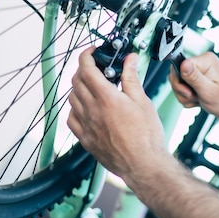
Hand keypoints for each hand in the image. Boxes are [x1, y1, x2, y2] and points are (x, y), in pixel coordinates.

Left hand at [68, 47, 167, 181]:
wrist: (144, 165)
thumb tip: (130, 60)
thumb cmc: (147, 136)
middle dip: (83, 69)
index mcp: (107, 98)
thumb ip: (132, 78)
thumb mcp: (143, 102)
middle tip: (95, 68)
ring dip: (78, 88)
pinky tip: (86, 108)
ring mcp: (86, 126)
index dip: (86, 55)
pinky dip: (75, 108)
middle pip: (76, 81)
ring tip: (92, 87)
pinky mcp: (85, 139)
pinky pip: (71, 118)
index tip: (92, 52)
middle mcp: (92, 110)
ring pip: (71, 99)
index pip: (86, 68)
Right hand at [169, 52, 218, 119]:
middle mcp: (202, 62)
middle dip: (182, 91)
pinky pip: (184, 88)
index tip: (190, 93)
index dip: (180, 81)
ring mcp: (200, 71)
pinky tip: (199, 100)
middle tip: (195, 97)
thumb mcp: (209, 91)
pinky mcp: (198, 79)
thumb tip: (183, 63)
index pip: (179, 65)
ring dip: (186, 96)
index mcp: (206, 60)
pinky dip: (189, 98)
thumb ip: (194, 77)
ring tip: (199, 100)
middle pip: (177, 74)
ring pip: (179, 83)